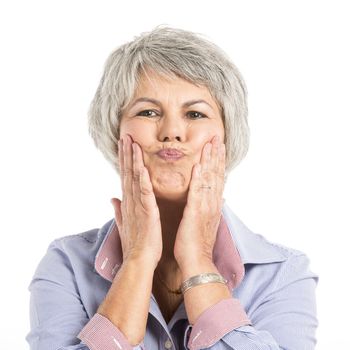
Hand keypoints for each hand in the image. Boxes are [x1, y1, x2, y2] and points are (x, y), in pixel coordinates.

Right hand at [110, 134, 162, 268]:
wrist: (139, 261)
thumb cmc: (136, 244)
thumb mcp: (126, 224)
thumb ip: (119, 210)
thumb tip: (113, 199)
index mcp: (129, 203)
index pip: (125, 177)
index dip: (124, 161)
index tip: (124, 146)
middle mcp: (130, 201)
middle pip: (127, 173)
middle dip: (126, 154)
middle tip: (125, 136)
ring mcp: (137, 205)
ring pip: (134, 178)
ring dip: (132, 159)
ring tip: (131, 142)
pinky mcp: (147, 211)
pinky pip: (145, 192)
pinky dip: (143, 178)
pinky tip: (142, 165)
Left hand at [173, 135, 225, 267]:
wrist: (197, 261)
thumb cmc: (197, 244)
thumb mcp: (205, 223)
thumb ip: (210, 208)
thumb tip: (216, 199)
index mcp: (212, 205)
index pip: (217, 179)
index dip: (218, 162)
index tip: (218, 147)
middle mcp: (212, 203)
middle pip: (216, 175)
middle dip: (217, 155)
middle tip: (217, 138)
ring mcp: (205, 207)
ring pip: (210, 180)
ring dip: (210, 161)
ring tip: (211, 144)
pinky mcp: (195, 213)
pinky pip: (198, 193)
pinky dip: (199, 178)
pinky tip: (199, 165)